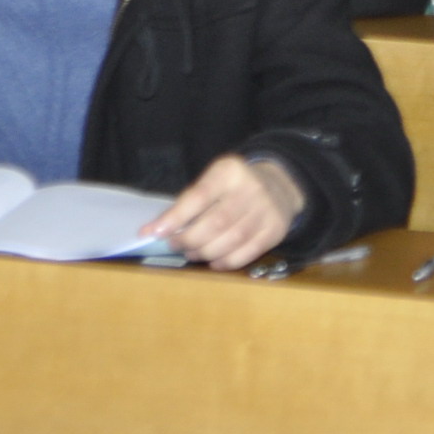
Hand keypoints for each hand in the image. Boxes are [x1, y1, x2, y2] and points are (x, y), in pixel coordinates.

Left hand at [146, 153, 306, 269]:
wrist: (278, 185)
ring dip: (204, 253)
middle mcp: (251, 189)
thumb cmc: (234, 186)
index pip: (198, 196)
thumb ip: (190, 201)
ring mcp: (266, 210)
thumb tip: (158, 228)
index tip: (154, 232)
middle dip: (188, 239)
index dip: (175, 217)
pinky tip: (213, 261)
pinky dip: (224, 262)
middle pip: (215, 223)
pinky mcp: (275, 231)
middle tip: (174, 244)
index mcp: (230, 171)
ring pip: (230, 241)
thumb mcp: (214, 180)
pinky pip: (245, 254)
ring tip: (192, 253)